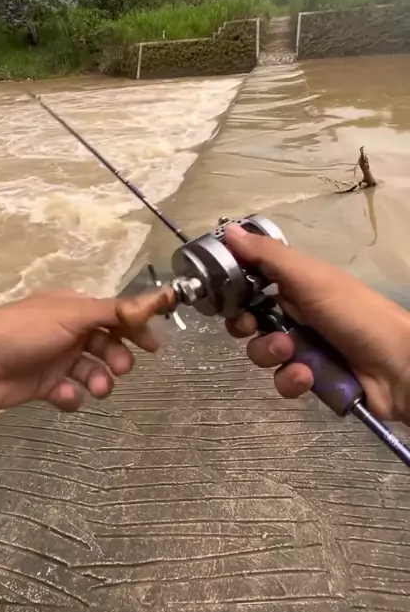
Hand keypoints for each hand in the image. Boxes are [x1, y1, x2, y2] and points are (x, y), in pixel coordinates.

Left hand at [0, 290, 158, 426]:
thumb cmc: (24, 331)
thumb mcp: (73, 315)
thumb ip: (115, 310)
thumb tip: (157, 298)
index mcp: (73, 308)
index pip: (114, 315)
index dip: (135, 329)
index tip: (154, 346)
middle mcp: (67, 331)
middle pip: (106, 344)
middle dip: (118, 357)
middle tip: (122, 368)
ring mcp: (55, 359)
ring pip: (91, 370)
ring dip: (99, 380)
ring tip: (97, 387)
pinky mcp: (43, 385)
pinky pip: (70, 393)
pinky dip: (73, 397)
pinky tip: (65, 396)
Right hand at [224, 224, 409, 425]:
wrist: (399, 368)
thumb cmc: (356, 314)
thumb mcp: (311, 278)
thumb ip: (269, 257)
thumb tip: (231, 231)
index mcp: (297, 283)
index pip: (252, 281)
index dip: (233, 288)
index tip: (219, 293)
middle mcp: (296, 313)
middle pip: (248, 319)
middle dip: (245, 326)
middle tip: (250, 326)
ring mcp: (303, 347)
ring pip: (262, 352)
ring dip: (271, 353)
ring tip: (294, 353)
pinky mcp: (310, 379)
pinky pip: (282, 380)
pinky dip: (292, 379)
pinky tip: (309, 377)